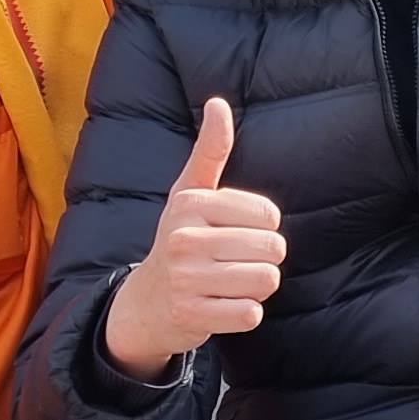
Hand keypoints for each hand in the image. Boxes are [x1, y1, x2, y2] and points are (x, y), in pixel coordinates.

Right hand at [103, 98, 286, 380]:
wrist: (146, 302)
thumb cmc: (180, 239)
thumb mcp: (190, 193)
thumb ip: (210, 150)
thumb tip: (217, 103)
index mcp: (190, 204)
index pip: (269, 215)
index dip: (265, 227)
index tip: (237, 232)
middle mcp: (184, 239)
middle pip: (272, 249)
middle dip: (265, 258)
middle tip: (237, 262)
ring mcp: (186, 280)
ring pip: (266, 281)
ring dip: (258, 286)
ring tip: (231, 283)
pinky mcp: (193, 316)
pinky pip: (251, 314)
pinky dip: (246, 312)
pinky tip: (223, 305)